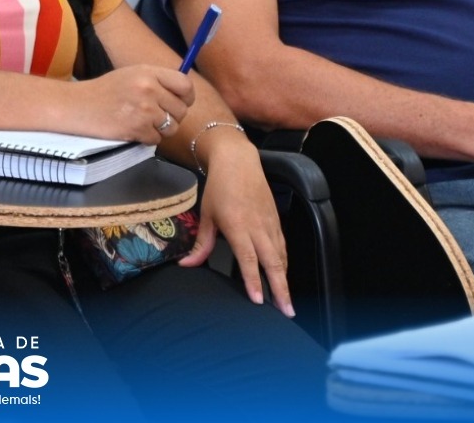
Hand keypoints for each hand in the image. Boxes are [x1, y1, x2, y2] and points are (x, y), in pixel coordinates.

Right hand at [72, 65, 194, 144]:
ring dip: (161, 129)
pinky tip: (133, 129)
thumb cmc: (105, 90)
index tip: (181, 102)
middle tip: (156, 115)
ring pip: (172, 127)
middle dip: (172, 116)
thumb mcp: (132, 74)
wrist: (78, 106)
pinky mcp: (137, 129)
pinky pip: (157, 139)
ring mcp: (144, 111)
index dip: (187, 96)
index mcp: (148, 73)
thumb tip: (185, 93)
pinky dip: (147, 138)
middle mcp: (148, 89)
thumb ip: (157, 81)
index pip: (185, 85)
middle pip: (181, 110)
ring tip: (144, 122)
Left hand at [177, 137, 294, 317]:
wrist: (238, 161)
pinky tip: (283, 275)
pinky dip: (284, 263)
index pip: (248, 259)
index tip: (258, 300)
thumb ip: (201, 244)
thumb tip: (186, 265)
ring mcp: (270, 224)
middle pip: (272, 262)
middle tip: (287, 312)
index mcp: (238, 226)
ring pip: (281, 256)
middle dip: (280, 289)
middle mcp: (257, 228)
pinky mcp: (276, 220)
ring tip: (287, 302)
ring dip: (285, 279)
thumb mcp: (206, 215)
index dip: (253, 280)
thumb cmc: (219, 187)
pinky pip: (282, 246)